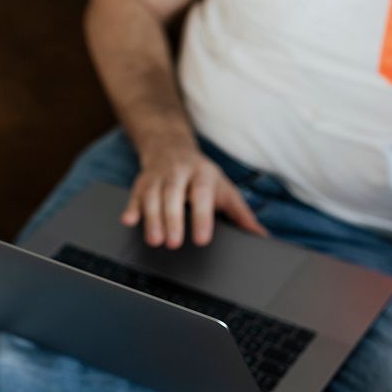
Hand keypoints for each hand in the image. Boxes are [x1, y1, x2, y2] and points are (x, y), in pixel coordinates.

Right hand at [122, 144, 267, 247]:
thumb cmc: (202, 176)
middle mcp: (179, 172)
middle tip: (174, 243)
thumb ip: (241, 214)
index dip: (202, 217)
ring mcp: (158, 176)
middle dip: (173, 219)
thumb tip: (261, 236)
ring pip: (153, 195)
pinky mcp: (141, 182)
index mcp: (203, 174)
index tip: (202, 240)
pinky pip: (135, 194)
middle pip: (174, 194)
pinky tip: (129, 221)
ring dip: (152, 218)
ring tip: (155, 240)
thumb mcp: (225, 190)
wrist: (171, 147)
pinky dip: (131, 207)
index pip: (202, 194)